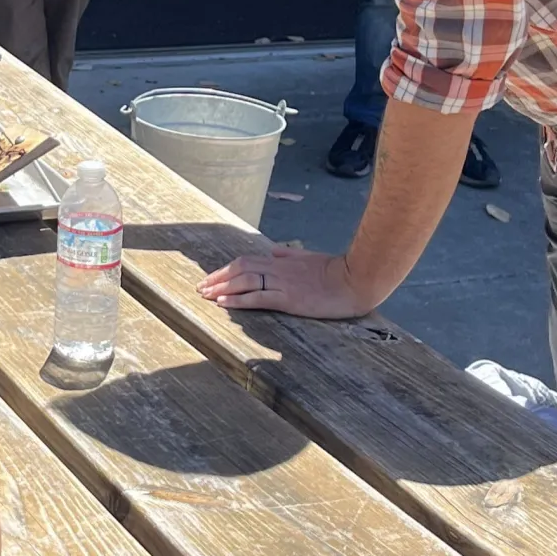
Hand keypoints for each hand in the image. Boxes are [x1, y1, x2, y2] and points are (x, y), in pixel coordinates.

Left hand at [196, 245, 375, 319]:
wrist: (356, 280)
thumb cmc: (337, 271)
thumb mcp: (310, 258)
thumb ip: (290, 255)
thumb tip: (274, 252)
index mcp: (282, 261)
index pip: (246, 261)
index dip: (226, 269)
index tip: (212, 277)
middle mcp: (278, 270)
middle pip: (239, 269)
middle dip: (217, 278)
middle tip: (200, 288)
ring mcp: (283, 283)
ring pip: (244, 281)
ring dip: (222, 288)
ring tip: (206, 295)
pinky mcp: (289, 299)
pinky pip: (258, 297)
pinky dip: (238, 299)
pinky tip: (224, 303)